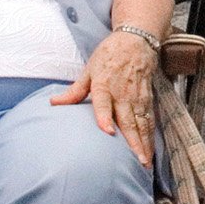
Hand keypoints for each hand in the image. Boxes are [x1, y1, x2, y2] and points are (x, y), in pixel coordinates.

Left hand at [51, 30, 159, 166]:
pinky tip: (151, 151)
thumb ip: (74, 91)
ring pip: (141, 123)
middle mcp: (122, 93)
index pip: (104, 103)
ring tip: (145, 162)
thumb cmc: (109, 56)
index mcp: (104, 85)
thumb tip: (54, 102)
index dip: (105, 117)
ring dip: (144, 144)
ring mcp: (137, 97)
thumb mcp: (89, 69)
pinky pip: (149, 120)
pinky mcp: (147, 99)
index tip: (108, 132)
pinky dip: (151, 137)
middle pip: (128, 120)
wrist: (135, 41)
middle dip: (133, 142)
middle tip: (136, 161)